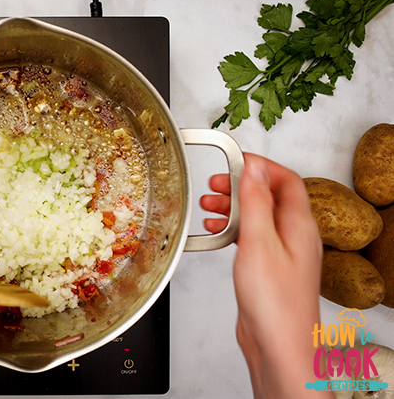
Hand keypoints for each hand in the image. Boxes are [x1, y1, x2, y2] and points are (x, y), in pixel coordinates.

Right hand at [200, 153, 331, 398]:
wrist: (278, 345)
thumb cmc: (275, 303)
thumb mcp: (259, 242)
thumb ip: (256, 201)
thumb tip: (253, 167)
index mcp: (299, 224)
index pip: (285, 179)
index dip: (260, 166)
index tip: (233, 162)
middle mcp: (294, 236)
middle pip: (270, 196)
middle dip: (240, 186)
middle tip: (215, 185)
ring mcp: (282, 252)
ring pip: (258, 217)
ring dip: (233, 208)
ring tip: (208, 207)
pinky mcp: (268, 268)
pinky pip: (251, 238)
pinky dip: (232, 230)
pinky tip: (216, 234)